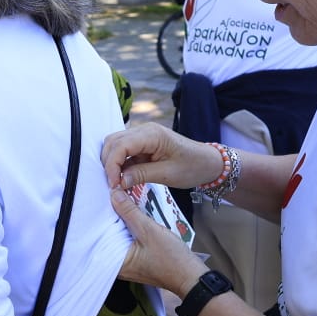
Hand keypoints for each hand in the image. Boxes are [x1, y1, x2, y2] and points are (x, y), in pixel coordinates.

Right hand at [101, 122, 224, 190]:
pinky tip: (124, 178)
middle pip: (112, 142)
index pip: (120, 145)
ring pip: (115, 145)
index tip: (113, 184)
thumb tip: (119, 181)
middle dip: (108, 163)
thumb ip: (141, 175)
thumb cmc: (193, 166)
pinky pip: (124, 151)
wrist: (207, 162)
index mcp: (152, 135)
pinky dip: (120, 164)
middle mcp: (144, 130)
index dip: (112, 165)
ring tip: (118, 182)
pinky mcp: (142, 144)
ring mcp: (142, 136)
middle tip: (113, 185)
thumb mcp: (168, 174)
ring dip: (112, 163)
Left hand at [108, 186, 209, 295]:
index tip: (101, 198)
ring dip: (119, 222)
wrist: (191, 276)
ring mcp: (127, 263)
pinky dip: (128, 229)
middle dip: (108, 217)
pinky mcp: (136, 259)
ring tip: (118, 202)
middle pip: (106, 235)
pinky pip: (126, 240)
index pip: (98, 235)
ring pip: (117, 236)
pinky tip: (130, 216)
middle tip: (109, 196)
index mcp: (115, 263)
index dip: (99, 215)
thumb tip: (114, 195)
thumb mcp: (149, 230)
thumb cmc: (172, 260)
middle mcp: (117, 265)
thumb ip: (129, 212)